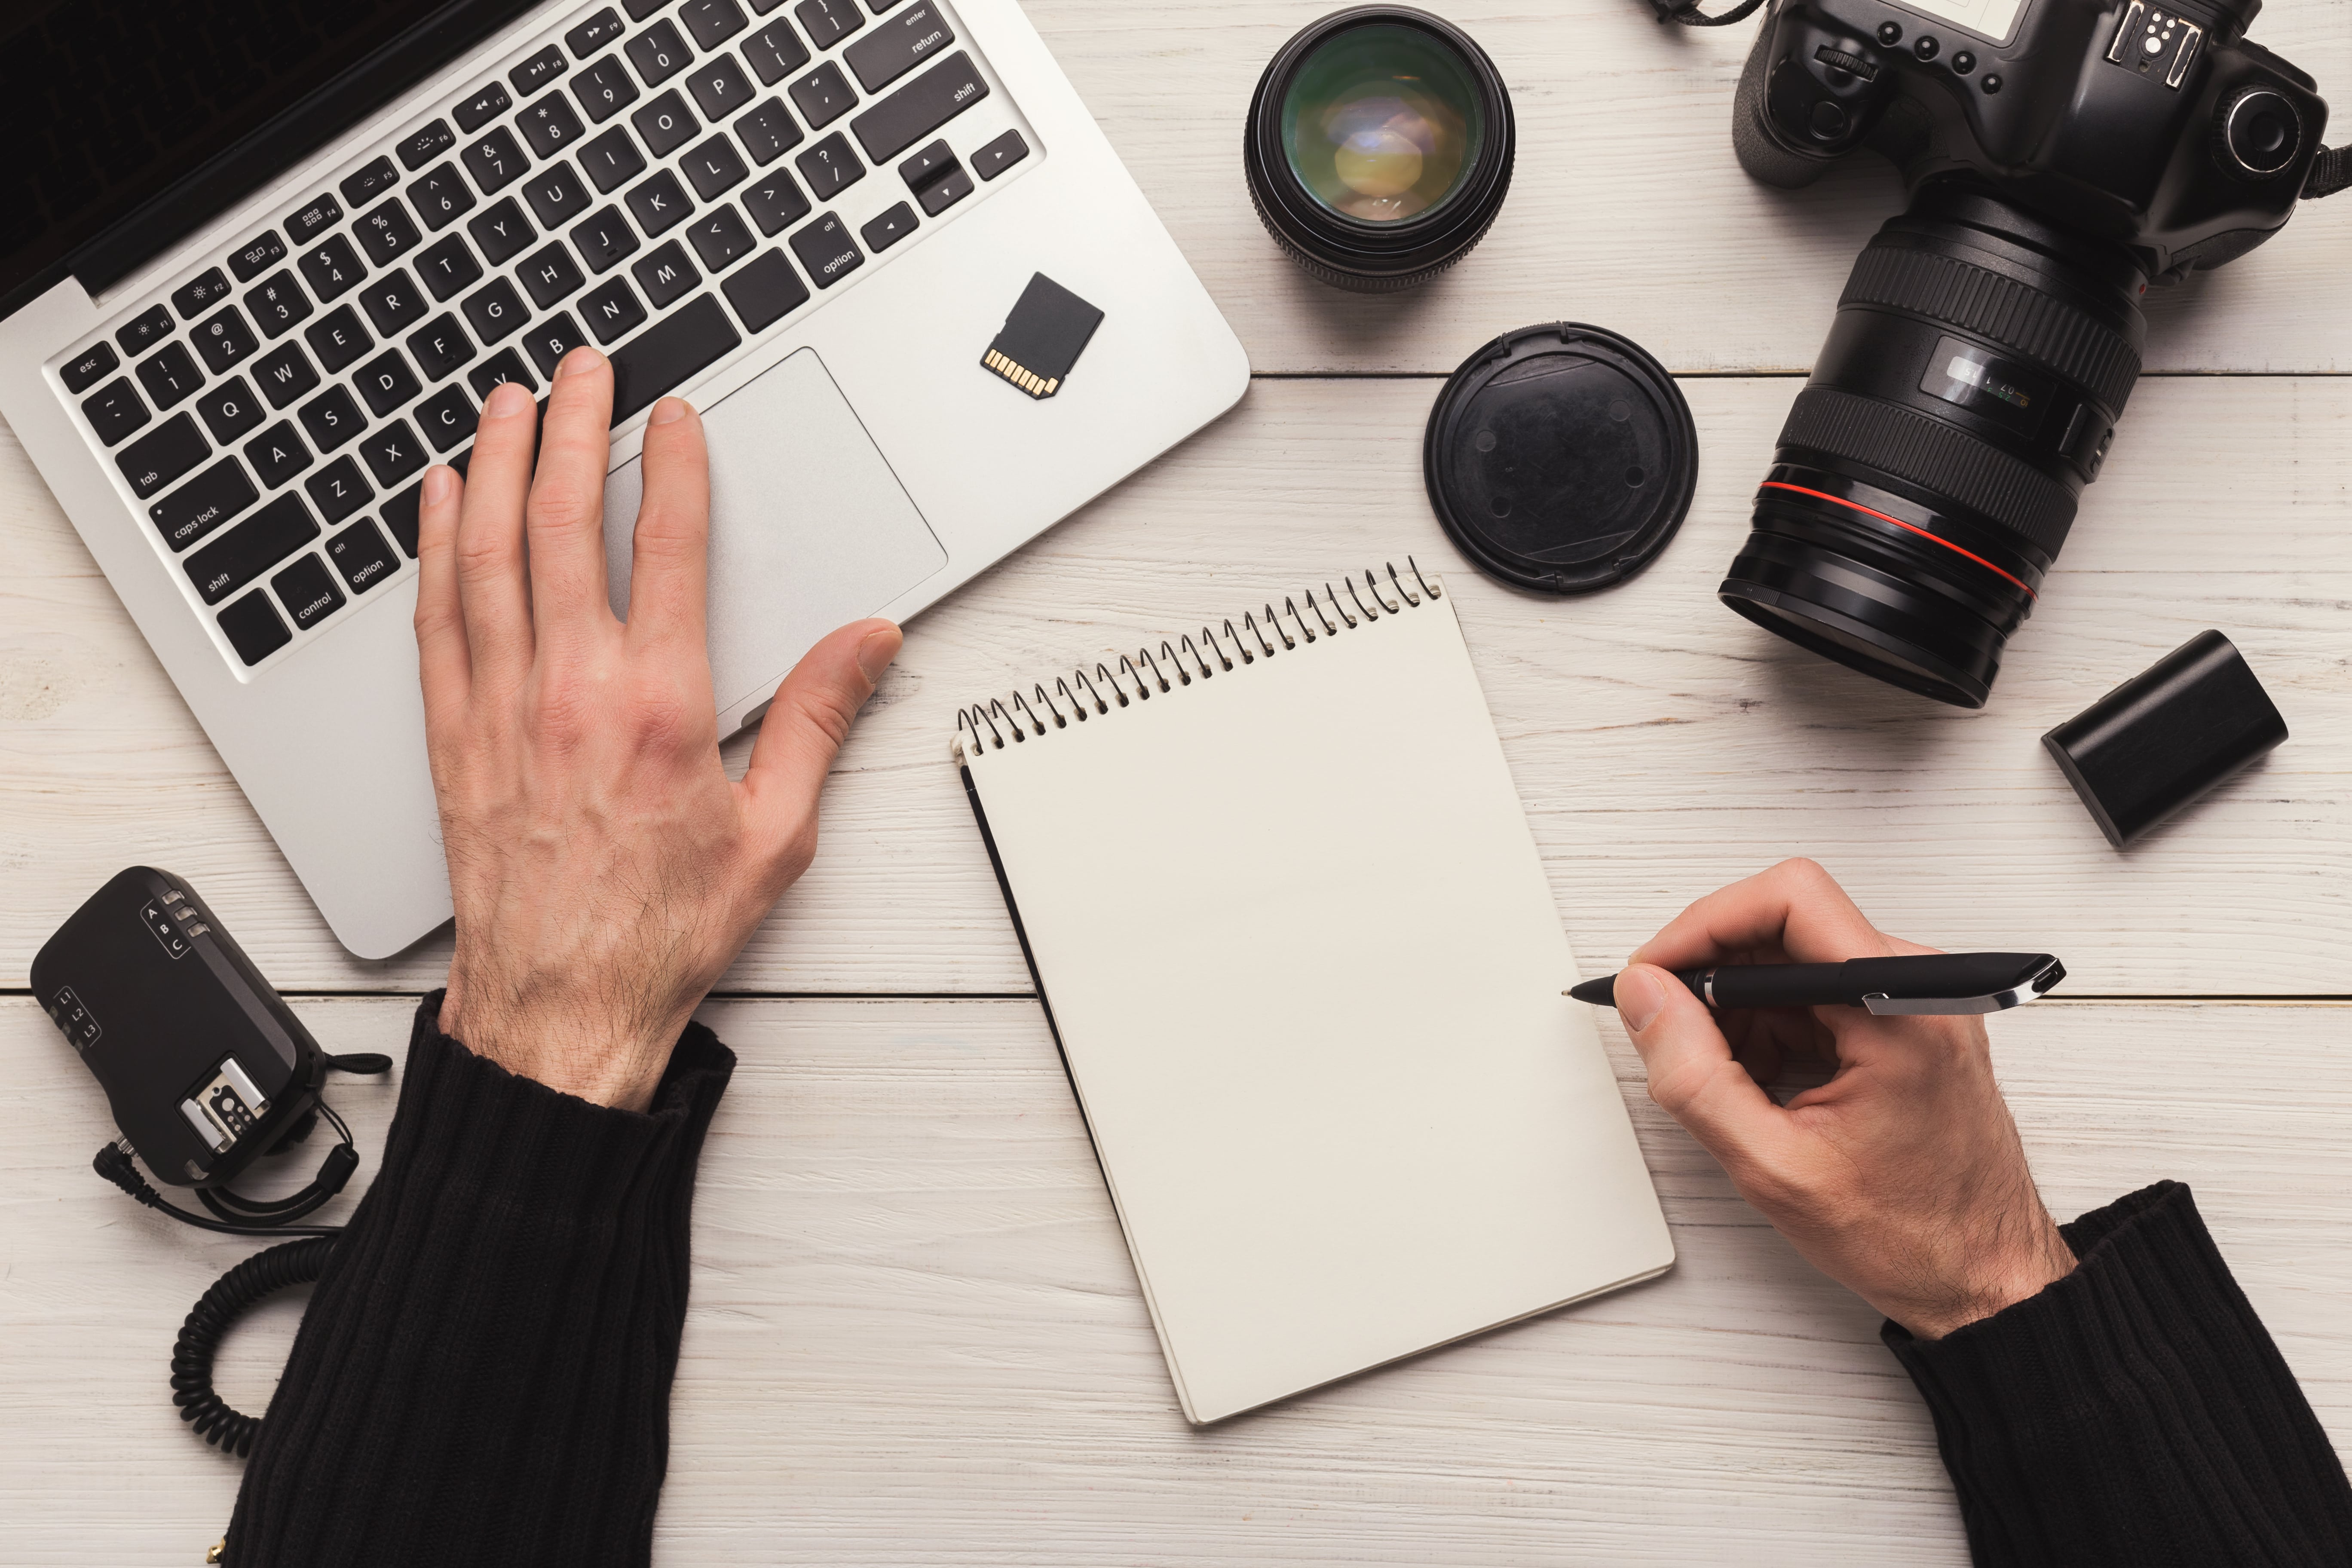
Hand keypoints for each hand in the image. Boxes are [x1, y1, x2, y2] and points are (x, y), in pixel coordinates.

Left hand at [412, 349, 901, 1109]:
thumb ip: (818, 721)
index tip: (671, 417)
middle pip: (562, 523)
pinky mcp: (453, 737)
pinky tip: (440, 503)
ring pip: (488, 554)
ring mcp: (500, 708)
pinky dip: (435, 548)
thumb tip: (867, 644)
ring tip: (506, 404)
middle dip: (570, 429)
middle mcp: (570, 691)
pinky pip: (436, 618)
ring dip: (495, 466)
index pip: (666, 548)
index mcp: (659, 706)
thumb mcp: (776, 833)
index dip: (671, 467)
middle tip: (579, 370)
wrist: (562, 1009)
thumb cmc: (663, 931)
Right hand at [1614, 858, 2073, 1338]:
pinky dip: (1767, 1028)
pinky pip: (1814, 993)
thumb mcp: (1775, 1168)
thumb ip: (1697, 1076)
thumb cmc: (1912, 1236)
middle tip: (1672, 1035)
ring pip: (1792, 959)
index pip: (1790, 900)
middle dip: (1713, 975)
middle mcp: (1918, 987)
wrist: (1984, 1278)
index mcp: (1902, 1010)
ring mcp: (1913, 1002)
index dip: (1705, 925)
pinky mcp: (1902, 1022)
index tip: (1655, 972)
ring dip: (1737, 1009)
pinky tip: (1756, 1086)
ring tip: (1724, 1082)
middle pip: (1785, 925)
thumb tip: (1646, 997)